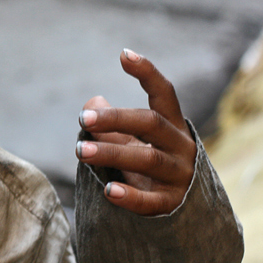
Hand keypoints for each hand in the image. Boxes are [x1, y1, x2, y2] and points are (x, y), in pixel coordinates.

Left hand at [75, 49, 196, 215]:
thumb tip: (92, 103)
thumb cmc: (147, 162)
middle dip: (115, 119)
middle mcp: (181, 145)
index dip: (147, 73)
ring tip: (80, 150)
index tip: (123, 54)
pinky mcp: (172, 204)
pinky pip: (152, 201)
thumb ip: (110, 120)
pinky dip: (130, 195)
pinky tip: (108, 190)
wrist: (180, 208)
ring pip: (148, 160)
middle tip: (82, 119)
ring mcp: (180, 175)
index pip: (164, 93)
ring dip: (111, 153)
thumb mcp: (130, 138)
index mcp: (172, 124)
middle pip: (150, 123)